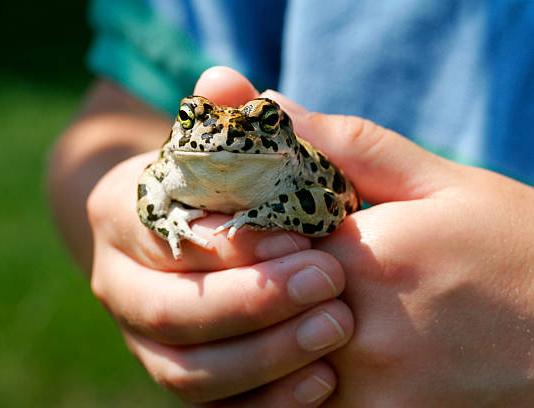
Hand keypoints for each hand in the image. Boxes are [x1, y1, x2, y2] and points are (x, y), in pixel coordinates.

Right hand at [87, 68, 354, 405]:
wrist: (180, 226)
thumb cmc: (209, 179)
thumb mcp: (214, 143)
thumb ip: (226, 119)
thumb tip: (227, 82)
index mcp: (121, 215)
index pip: (166, 235)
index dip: (230, 244)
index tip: (300, 239)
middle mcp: (118, 284)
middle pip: (170, 312)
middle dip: (252, 305)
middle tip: (328, 286)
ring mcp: (142, 339)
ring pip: (188, 372)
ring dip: (263, 359)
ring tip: (333, 336)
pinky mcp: (176, 374)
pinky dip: (264, 403)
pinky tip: (320, 384)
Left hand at [262, 92, 533, 405]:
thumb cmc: (516, 250)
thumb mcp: (441, 185)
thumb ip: (347, 145)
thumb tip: (268, 105)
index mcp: (366, 257)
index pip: (253, 236)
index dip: (234, 227)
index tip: (231, 217)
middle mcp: (356, 330)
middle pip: (253, 301)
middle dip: (242, 278)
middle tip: (244, 264)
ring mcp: (365, 391)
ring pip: (266, 359)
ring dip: (256, 330)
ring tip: (276, 303)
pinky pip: (296, 405)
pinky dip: (284, 379)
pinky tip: (302, 346)